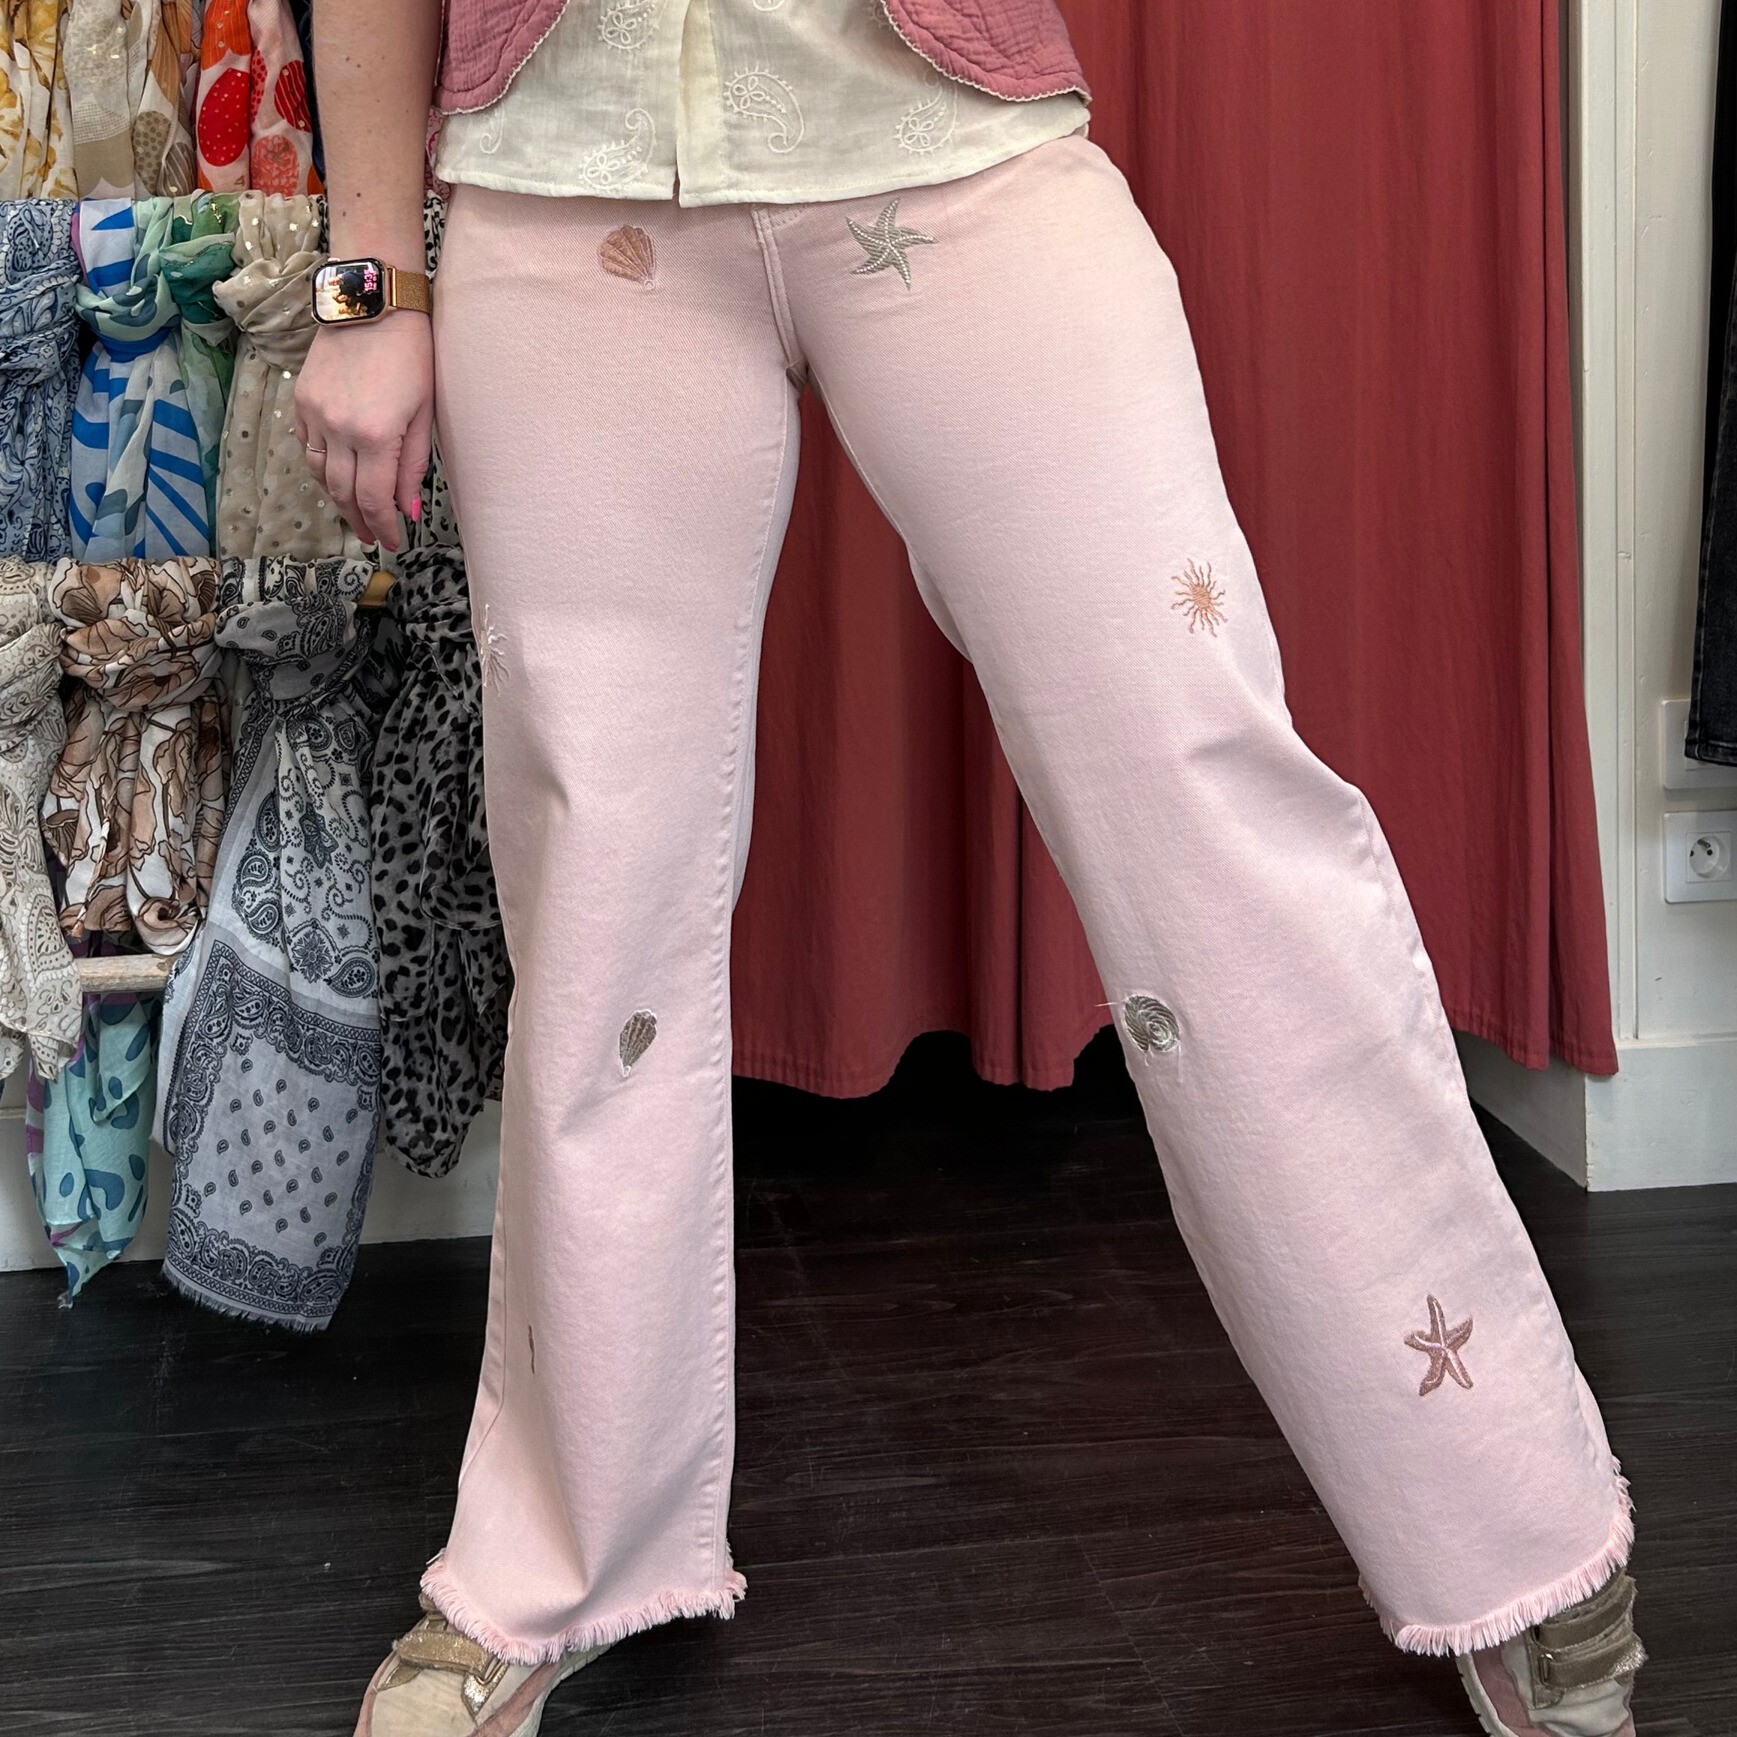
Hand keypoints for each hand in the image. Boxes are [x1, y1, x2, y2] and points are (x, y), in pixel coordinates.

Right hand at [294, 311, 434, 551]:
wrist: (371, 304)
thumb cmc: (411, 355)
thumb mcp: (423, 414)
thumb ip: (412, 465)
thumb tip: (406, 509)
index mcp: (374, 436)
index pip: (374, 500)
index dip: (383, 527)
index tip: (392, 542)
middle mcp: (338, 429)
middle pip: (343, 493)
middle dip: (360, 520)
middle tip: (374, 537)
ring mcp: (315, 414)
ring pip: (319, 474)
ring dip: (338, 498)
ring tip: (356, 512)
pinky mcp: (302, 400)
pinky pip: (307, 447)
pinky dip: (321, 467)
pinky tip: (336, 475)